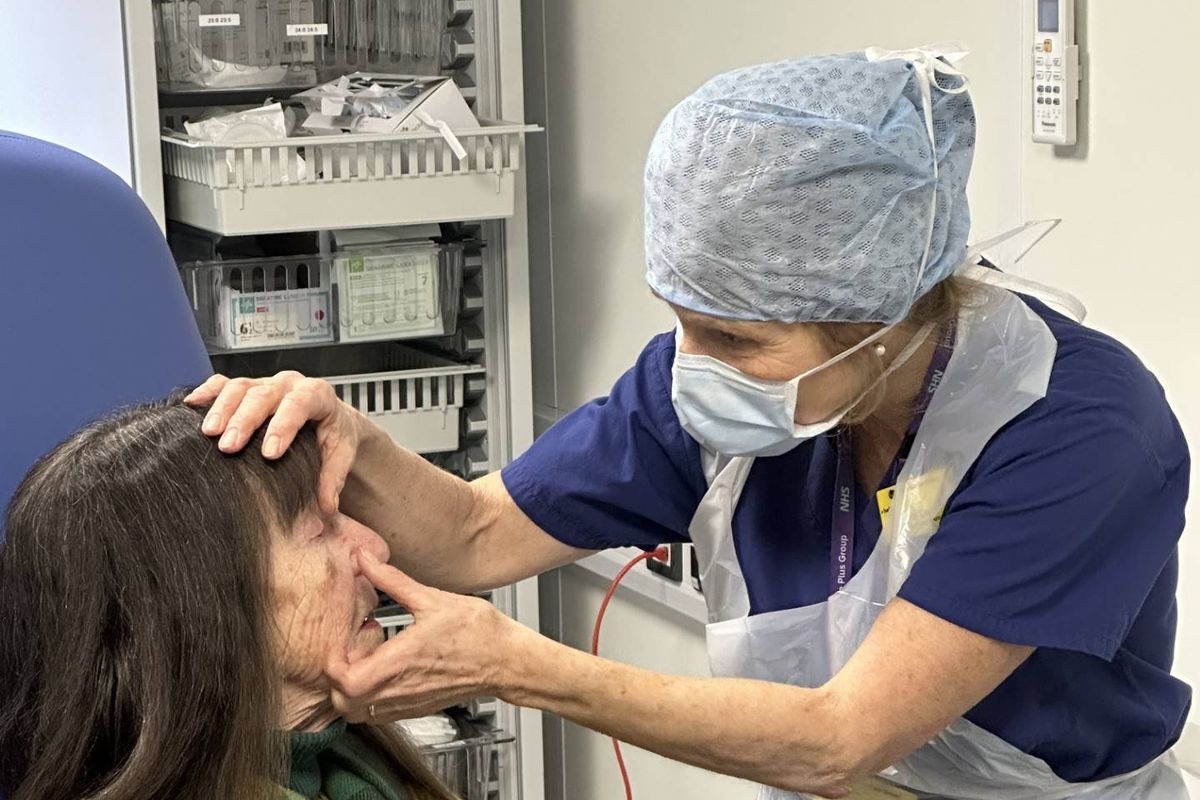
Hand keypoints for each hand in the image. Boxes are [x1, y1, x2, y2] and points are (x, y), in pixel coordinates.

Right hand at [185, 372, 359, 513]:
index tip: (269, 453)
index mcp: (317, 394)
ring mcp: (265, 383)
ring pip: (240, 387)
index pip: (300, 404)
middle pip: (264, 395)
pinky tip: (190, 406)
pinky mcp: (246, 387)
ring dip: (222, 409)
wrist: (328, 417)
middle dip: (245, 421)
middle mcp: (289, 384)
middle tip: (229, 447)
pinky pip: (223, 384)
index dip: (283, 426)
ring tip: (208, 433)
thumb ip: (333, 477)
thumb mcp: (340, 453)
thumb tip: (327, 506)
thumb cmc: (332, 433)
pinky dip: (207, 392)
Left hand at [326, 550, 519, 721]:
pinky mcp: (416, 710)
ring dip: (351, 691)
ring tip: (365, 662)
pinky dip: (368, 699)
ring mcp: (407, 704)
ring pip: (358, 713)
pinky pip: (377, 715)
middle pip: (344, 704)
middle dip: (336, 680)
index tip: (339, 645)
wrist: (507, 660)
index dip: (332, 666)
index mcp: (400, 662)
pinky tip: (383, 671)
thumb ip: (391, 580)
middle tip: (349, 652)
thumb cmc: (478, 632)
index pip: (346, 682)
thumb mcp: (432, 598)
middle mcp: (399, 690)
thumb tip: (365, 559)